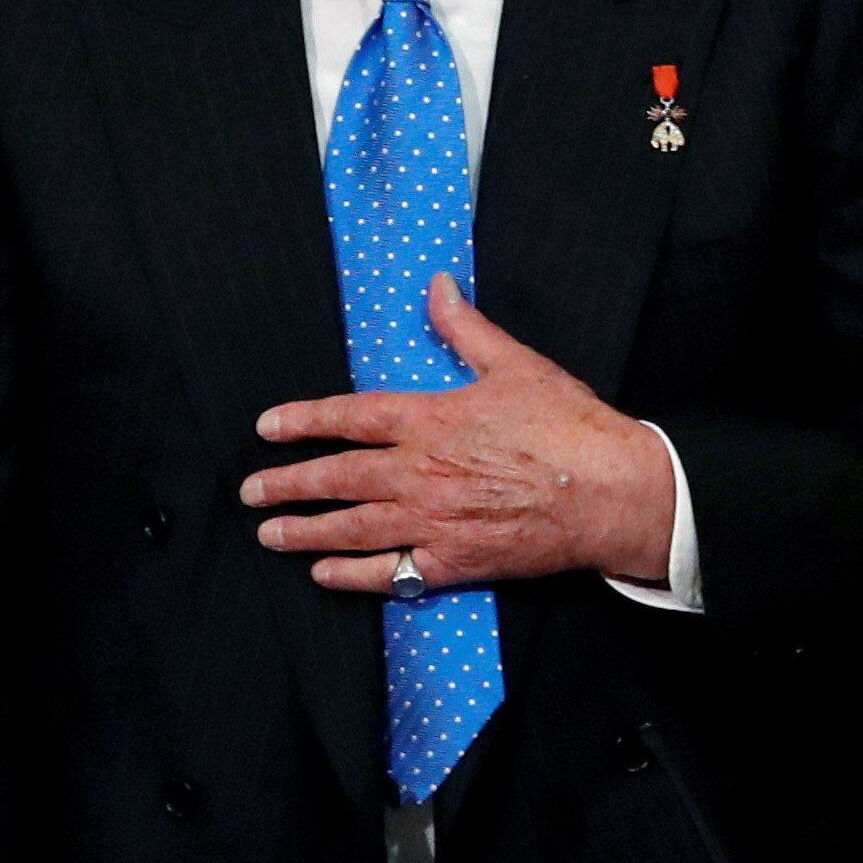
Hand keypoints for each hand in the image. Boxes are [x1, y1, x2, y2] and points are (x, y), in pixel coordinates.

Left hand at [242, 277, 676, 589]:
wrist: (611, 492)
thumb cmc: (569, 428)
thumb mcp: (516, 365)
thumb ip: (465, 328)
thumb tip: (437, 287)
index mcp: (432, 420)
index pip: (350, 417)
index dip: (304, 422)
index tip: (268, 428)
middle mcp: (421, 473)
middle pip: (338, 478)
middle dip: (288, 483)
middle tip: (251, 490)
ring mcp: (434, 522)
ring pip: (352, 528)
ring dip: (305, 531)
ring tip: (270, 533)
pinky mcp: (455, 562)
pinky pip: (391, 572)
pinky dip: (352, 575)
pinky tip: (325, 573)